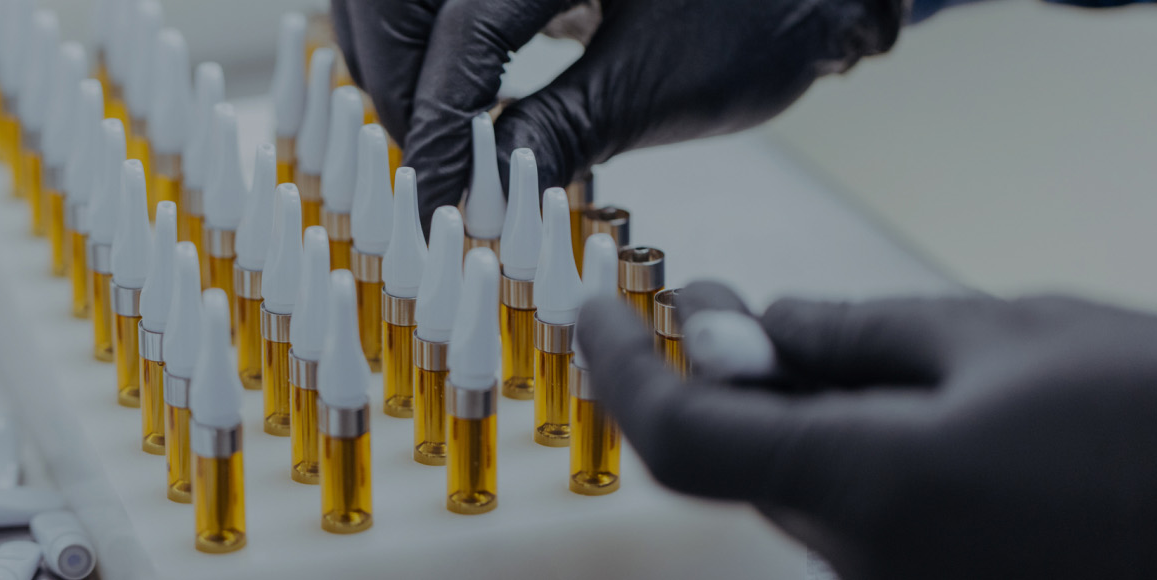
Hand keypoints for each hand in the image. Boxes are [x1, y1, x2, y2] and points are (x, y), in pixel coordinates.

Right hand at [330, 0, 903, 228]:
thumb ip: (555, 132)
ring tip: (430, 130)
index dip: (436, 127)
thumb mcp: (655, 86)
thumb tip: (479, 185)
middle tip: (424, 163)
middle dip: (393, 79)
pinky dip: (428, 29)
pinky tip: (450, 82)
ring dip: (398, 53)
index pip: (459, 32)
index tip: (440, 199)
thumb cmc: (762, 13)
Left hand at [576, 282, 1156, 578]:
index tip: (603, 309)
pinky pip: (842, 516)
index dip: (624, 368)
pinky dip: (823, 452)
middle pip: (734, 461)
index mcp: (877, 484)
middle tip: (707, 298)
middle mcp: (872, 560)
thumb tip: (769, 327)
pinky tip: (862, 399)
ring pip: (786, 489)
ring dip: (768, 414)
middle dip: (707, 376)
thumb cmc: (1154, 417)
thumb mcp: (997, 336)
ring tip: (800, 338)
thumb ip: (857, 334)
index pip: (684, 437)